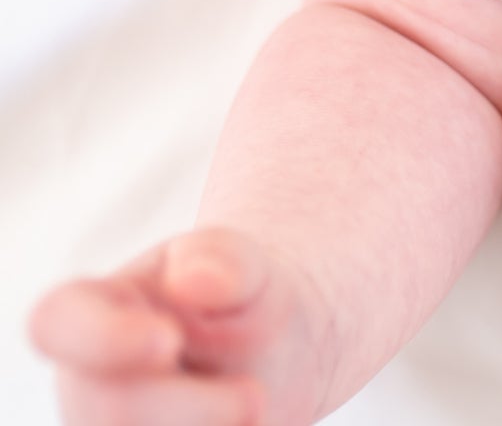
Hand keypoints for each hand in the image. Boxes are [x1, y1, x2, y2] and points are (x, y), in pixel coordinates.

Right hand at [27, 226, 336, 425]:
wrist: (272, 350)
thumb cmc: (243, 299)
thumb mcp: (246, 265)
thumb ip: (224, 262)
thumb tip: (194, 278)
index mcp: (94, 309)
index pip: (58, 322)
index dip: (102, 337)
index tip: (169, 339)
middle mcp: (87, 381)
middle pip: (107, 412)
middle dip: (191, 409)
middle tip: (254, 398)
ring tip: (254, 412)